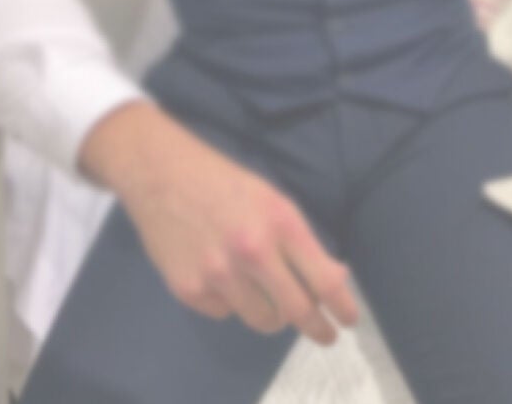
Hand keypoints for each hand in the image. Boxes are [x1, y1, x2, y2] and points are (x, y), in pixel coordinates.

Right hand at [80, 102, 359, 343]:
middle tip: (325, 334)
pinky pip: (225, 313)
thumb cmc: (228, 186)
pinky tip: (225, 278)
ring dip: (274, 316)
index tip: (349, 320)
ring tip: (271, 297)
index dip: (342, 306)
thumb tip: (335, 279)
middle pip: (296, 310)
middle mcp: (252, 252)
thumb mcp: (276, 203)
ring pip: (262, 319)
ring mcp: (217, 274)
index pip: (323, 279)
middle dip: (316, 328)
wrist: (162, 177)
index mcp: (281, 224)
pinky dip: (233, 303)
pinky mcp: (188, 289)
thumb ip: (304, 243)